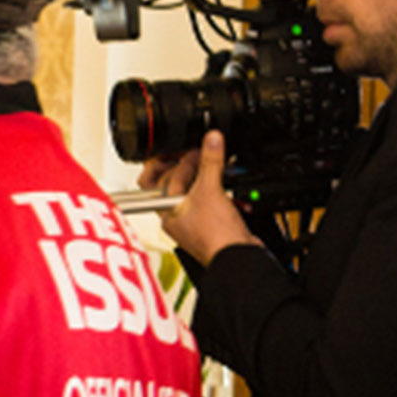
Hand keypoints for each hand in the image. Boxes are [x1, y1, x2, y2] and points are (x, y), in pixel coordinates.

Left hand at [142, 131, 258, 264]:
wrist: (237, 257)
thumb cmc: (215, 236)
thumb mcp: (210, 190)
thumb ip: (210, 162)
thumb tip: (211, 139)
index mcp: (165, 209)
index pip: (159, 178)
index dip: (176, 160)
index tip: (194, 148)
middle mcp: (175, 217)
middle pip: (172, 184)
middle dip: (185, 167)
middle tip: (199, 154)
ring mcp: (193, 222)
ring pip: (191, 193)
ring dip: (202, 177)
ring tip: (214, 164)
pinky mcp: (211, 225)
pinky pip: (208, 201)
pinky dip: (216, 189)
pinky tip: (226, 182)